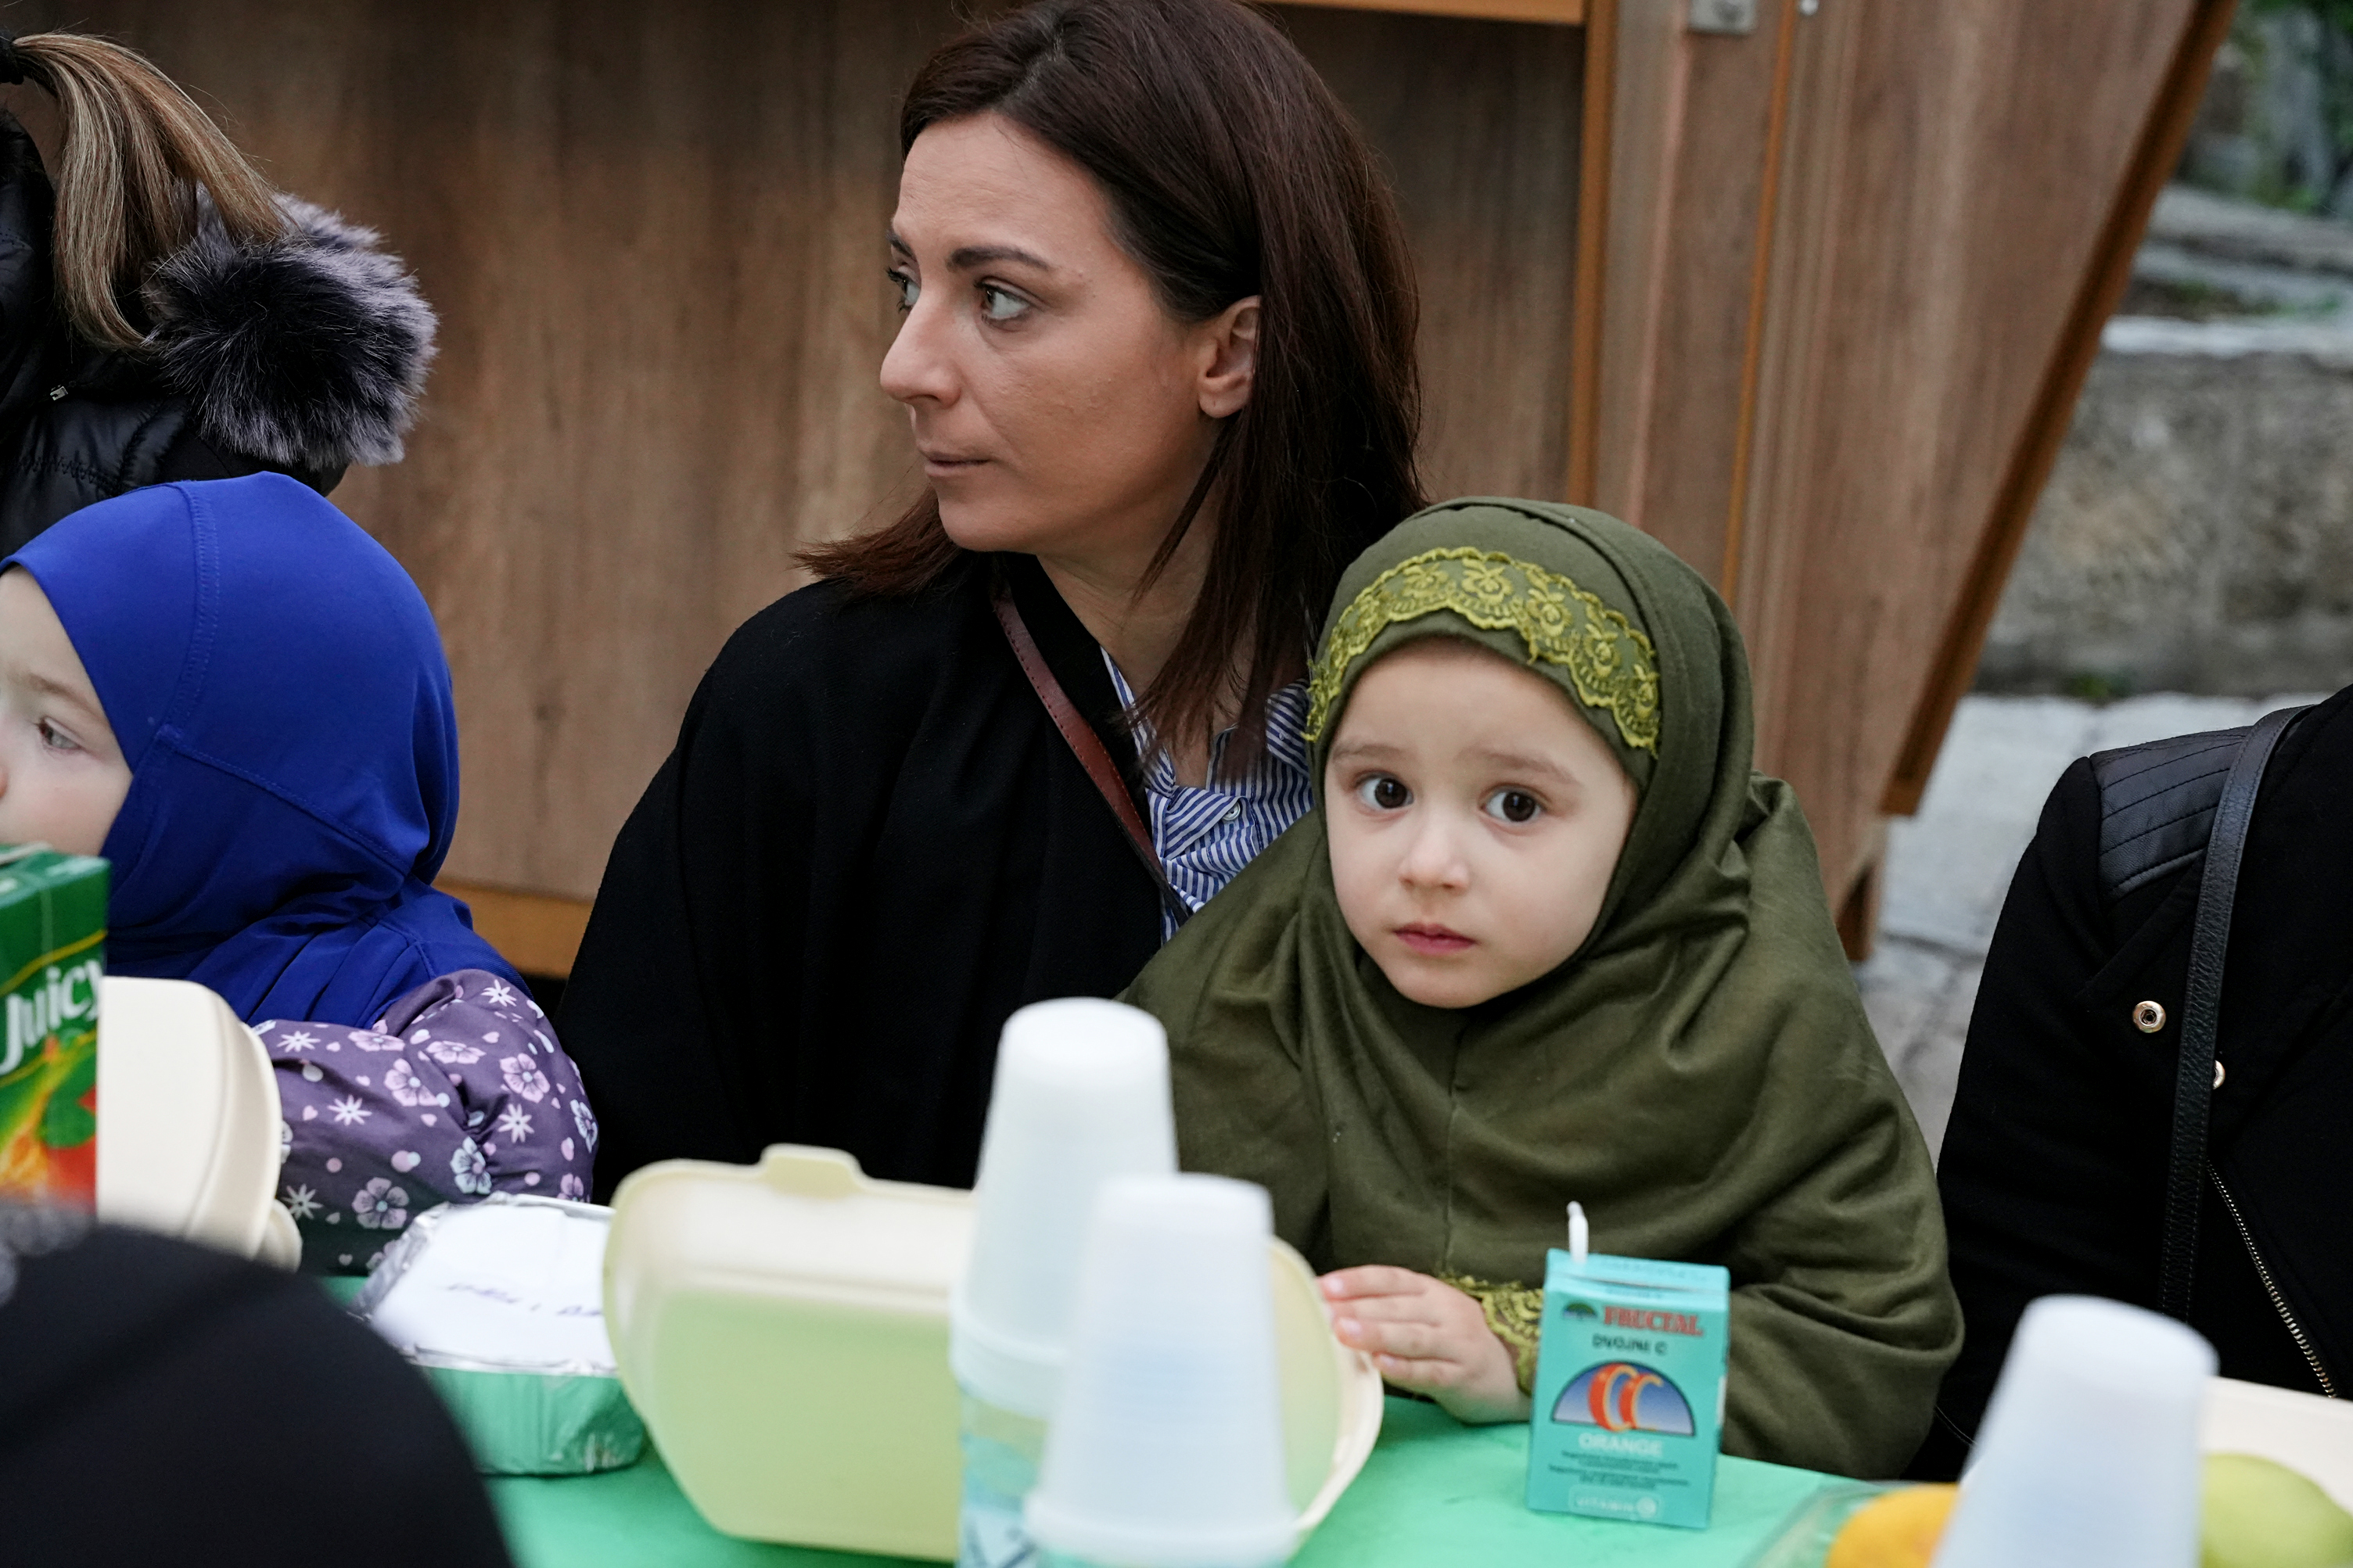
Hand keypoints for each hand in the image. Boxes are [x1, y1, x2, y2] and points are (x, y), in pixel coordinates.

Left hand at [1320, 1265, 1530, 1423]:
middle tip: (1323, 1312)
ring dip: (1376, 1334)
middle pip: (1396, 1306)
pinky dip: (1405, 1369)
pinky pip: (1431, 1371)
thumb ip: (1386, 1310)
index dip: (1356, 1281)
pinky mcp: (1463, 1376)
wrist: (1513, 1372)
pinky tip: (1380, 1366)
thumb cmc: (1454, 1342)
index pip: (1389, 1279)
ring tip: (1342, 1333)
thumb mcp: (1426, 1315)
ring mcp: (1456, 1343)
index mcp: (1430, 1291)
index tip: (1323, 1286)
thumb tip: (1330, 1308)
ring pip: (1412, 1336)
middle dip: (1356, 1308)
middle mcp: (1444, 1311)